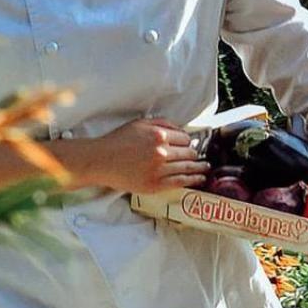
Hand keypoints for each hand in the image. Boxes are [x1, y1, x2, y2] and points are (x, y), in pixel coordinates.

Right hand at [71, 118, 209, 193]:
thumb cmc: (119, 140)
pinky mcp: (155, 184)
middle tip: (199, 157)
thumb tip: (182, 130)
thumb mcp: (140, 123)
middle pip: (188, 153)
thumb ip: (162, 123)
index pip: (185, 138)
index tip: (189, 145)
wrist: (102, 160)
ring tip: (205, 168)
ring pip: (187, 168)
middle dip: (194, 154)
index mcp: (159, 135)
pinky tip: (199, 179)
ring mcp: (159, 170)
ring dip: (199, 168)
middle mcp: (162, 152)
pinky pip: (179, 182)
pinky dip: (192, 180)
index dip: (188, 142)